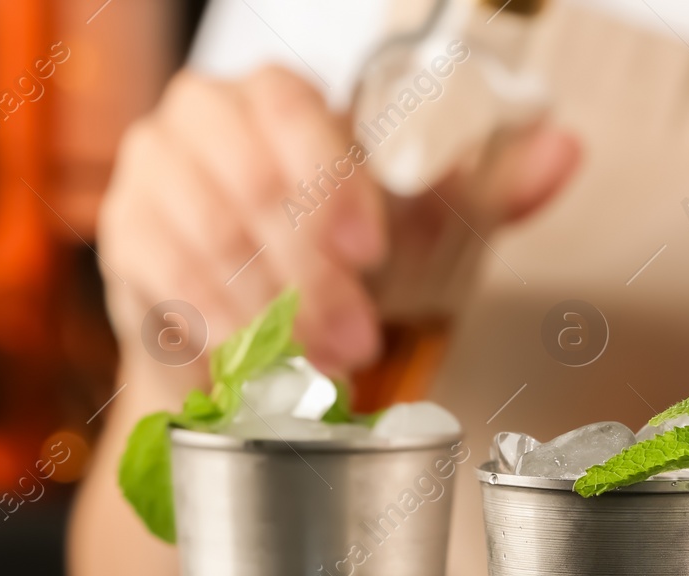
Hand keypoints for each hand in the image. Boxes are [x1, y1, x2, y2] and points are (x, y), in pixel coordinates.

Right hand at [99, 65, 578, 376]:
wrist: (251, 331)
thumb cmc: (335, 263)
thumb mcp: (418, 225)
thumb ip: (488, 189)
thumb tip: (565, 149)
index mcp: (273, 95)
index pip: (292, 109)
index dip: (332, 182)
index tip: (373, 253)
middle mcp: (198, 120)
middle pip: (246, 180)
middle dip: (309, 274)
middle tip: (357, 341)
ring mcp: (150, 178)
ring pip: (201, 236)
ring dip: (268, 313)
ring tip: (319, 366)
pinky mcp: (123, 243)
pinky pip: (160, 283)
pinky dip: (214, 332)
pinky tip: (251, 366)